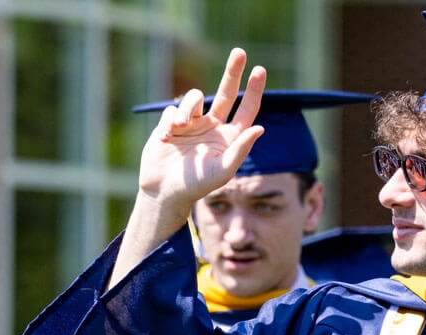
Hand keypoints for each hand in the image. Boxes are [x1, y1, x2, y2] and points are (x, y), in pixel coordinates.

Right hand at [111, 49, 265, 287]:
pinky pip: (172, 111)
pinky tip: (165, 139)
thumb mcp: (222, 170)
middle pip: (225, 92)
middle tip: (240, 52)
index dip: (253, 90)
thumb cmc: (197, 186)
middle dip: (232, 72)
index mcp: (229, 137)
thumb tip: (260, 128)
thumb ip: (241, 149)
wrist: (164, 192)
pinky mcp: (170, 124)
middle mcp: (213, 127)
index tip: (259, 70)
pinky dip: (168, 121)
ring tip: (180, 127)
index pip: (246, 109)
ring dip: (187, 108)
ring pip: (193, 98)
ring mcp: (192, 124)